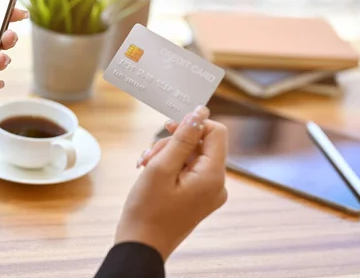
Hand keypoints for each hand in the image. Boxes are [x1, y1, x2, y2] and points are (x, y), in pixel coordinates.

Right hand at [115, 105, 227, 260]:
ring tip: (145, 166)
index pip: (216, 132)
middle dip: (173, 143)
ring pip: (192, 157)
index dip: (193, 124)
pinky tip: (151, 173)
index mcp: (213, 176)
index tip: (168, 127)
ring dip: (167, 155)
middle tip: (148, 155)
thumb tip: (200, 112)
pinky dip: (170, 168)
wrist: (141, 246)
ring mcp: (209, 193)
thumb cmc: (147, 210)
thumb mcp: (162, 167)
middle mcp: (217, 185)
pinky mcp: (199, 198)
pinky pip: (189, 172)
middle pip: (201, 145)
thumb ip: (183, 138)